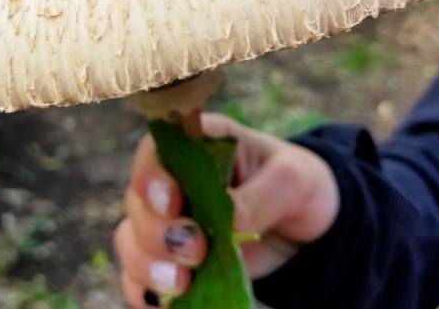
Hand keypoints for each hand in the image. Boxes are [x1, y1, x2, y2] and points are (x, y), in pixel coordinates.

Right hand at [114, 113, 338, 307]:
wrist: (307, 224)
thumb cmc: (298, 184)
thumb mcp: (292, 180)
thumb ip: (260, 196)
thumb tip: (230, 220)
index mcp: (199, 145)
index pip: (156, 150)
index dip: (151, 175)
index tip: (172, 202)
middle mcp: (173, 180)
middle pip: (137, 202)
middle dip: (158, 232)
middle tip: (196, 250)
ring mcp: (168, 222)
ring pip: (131, 241)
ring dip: (148, 265)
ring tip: (183, 283)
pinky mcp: (172, 261)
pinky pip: (139, 279)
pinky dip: (147, 293)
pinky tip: (170, 302)